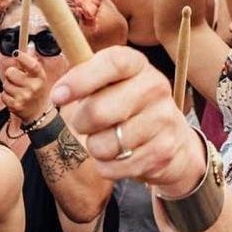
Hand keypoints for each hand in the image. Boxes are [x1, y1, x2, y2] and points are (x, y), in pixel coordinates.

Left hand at [0, 52, 51, 125]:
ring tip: (17, 90)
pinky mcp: (16, 106)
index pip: (32, 65)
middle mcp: (34, 87)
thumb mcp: (37, 76)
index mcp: (40, 77)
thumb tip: (29, 45)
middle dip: (10, 74)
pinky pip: (3, 95)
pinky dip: (6, 96)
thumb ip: (31, 61)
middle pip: (10, 72)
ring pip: (5, 84)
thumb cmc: (35, 90)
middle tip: (17, 79)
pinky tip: (14, 98)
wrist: (38, 112)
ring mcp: (25, 97)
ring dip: (8, 86)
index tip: (16, 53)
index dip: (23, 57)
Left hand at [49, 46, 204, 195]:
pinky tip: (118, 156)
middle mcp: (155, 88)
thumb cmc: (128, 107)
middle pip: (98, 111)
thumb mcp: (112, 83)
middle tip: (85, 124)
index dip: (80, 79)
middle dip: (81, 123)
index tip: (57, 96)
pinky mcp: (161, 152)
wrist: (174, 140)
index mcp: (138, 65)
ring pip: (103, 145)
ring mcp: (162, 120)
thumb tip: (57, 92)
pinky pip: (113, 167)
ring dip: (95, 147)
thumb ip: (85, 78)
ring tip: (107, 140)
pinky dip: (107, 166)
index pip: (112, 63)